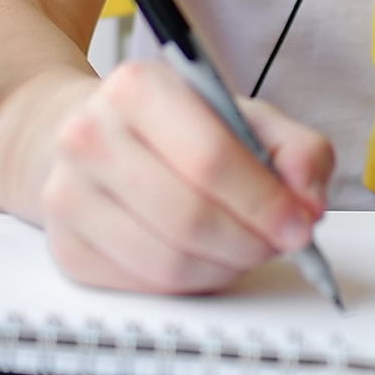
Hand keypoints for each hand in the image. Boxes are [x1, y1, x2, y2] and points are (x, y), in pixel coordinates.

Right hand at [0, 61, 335, 294]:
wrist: (90, 137)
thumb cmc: (174, 129)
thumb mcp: (242, 116)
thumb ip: (296, 149)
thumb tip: (308, 200)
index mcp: (135, 88)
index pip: (209, 158)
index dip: (264, 201)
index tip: (298, 224)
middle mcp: (89, 136)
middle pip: (188, 217)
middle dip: (249, 242)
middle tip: (276, 244)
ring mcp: (68, 195)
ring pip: (167, 261)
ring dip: (223, 268)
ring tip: (242, 249)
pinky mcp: (66, 247)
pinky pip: (144, 286)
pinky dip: (188, 283)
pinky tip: (202, 258)